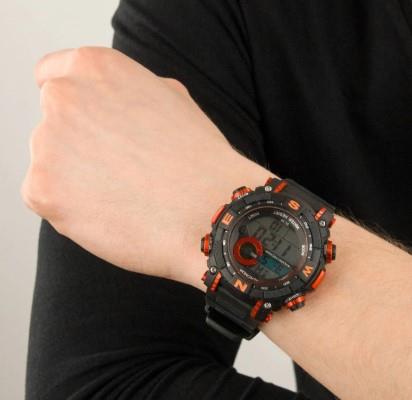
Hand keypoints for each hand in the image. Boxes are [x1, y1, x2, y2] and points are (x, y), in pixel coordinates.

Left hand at [22, 47, 268, 287]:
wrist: (208, 210)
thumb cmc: (197, 159)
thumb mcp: (170, 99)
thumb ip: (127, 91)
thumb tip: (110, 102)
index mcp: (94, 68)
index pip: (51, 75)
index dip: (71, 104)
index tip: (83, 125)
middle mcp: (63, 98)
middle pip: (53, 124)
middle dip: (78, 144)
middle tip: (119, 169)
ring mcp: (48, 144)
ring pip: (51, 163)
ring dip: (76, 178)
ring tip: (122, 193)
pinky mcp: (42, 190)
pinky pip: (48, 198)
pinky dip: (72, 208)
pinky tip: (110, 211)